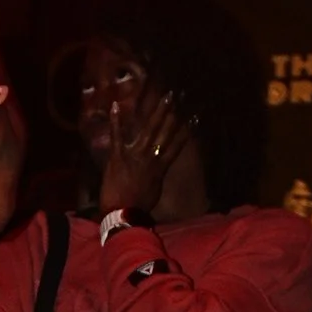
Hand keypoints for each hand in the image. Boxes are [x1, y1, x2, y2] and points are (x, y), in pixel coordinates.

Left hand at [97, 81, 187, 220]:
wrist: (123, 215)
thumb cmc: (139, 206)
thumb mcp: (155, 190)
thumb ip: (158, 175)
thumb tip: (160, 166)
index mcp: (160, 167)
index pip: (177, 144)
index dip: (187, 130)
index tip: (195, 116)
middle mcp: (150, 157)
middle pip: (165, 132)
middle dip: (173, 113)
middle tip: (179, 96)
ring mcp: (134, 156)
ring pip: (148, 130)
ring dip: (157, 112)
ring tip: (165, 97)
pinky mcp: (117, 157)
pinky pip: (117, 136)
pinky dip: (116, 121)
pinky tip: (116, 105)